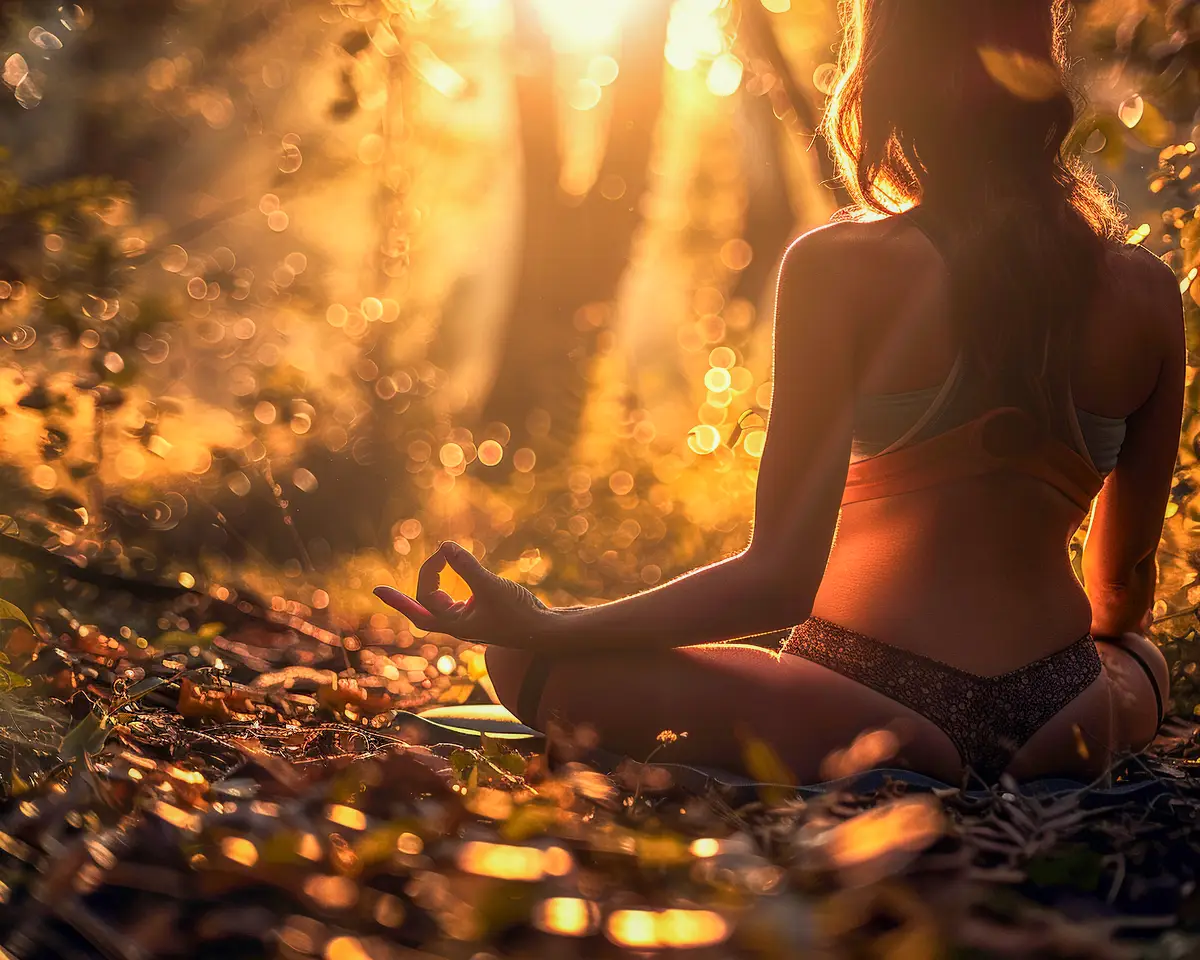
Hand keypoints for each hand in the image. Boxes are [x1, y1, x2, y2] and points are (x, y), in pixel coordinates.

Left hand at [373, 541, 550, 645]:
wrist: (545, 632)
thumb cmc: (518, 614)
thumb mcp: (491, 587)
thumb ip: (468, 567)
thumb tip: (446, 545)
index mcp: (454, 624)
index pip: (420, 606)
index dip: (399, 597)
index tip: (411, 567)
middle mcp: (458, 625)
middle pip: (424, 608)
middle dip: (408, 594)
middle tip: (390, 584)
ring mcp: (470, 621)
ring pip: (439, 605)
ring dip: (430, 586)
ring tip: (427, 569)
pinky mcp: (483, 615)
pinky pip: (456, 602)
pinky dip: (449, 587)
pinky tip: (453, 574)